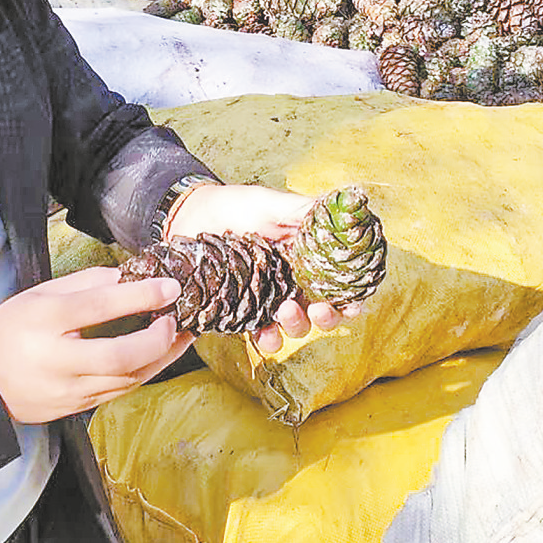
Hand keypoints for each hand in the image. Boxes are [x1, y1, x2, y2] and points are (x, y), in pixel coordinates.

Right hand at [0, 267, 192, 423]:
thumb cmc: (9, 329)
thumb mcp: (38, 294)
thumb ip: (83, 283)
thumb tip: (126, 276)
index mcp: (43, 321)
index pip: (98, 307)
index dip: (139, 295)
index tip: (170, 285)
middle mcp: (56, 360)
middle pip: (118, 357)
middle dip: (156, 339)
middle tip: (174, 318)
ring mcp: (66, 390)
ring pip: (125, 381)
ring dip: (161, 358)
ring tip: (183, 335)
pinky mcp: (74, 409)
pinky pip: (118, 392)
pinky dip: (144, 373)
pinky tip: (160, 356)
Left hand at [164, 183, 360, 354]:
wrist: (188, 216)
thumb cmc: (233, 206)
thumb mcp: (270, 203)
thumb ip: (304, 210)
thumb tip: (348, 206)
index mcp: (306, 255)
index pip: (339, 281)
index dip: (352, 296)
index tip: (353, 303)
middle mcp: (293, 280)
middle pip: (324, 309)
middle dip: (328, 317)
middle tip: (318, 309)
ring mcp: (269, 297)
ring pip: (296, 324)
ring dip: (298, 325)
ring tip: (283, 310)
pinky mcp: (243, 310)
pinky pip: (261, 332)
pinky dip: (267, 338)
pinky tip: (264, 334)